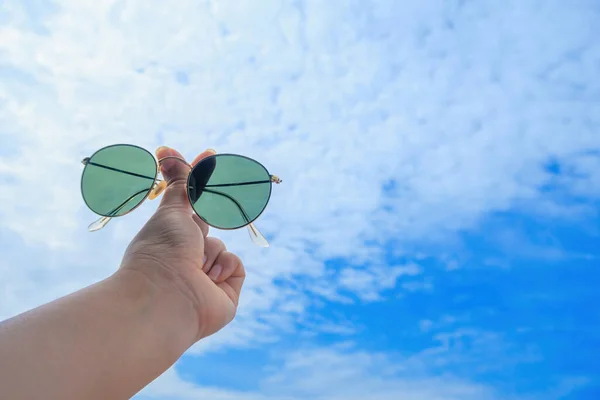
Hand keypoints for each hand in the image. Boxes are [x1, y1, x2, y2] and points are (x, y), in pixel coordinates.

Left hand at [119, 146, 245, 341]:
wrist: (166, 299)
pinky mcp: (225, 294)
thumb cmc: (161, 253)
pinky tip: (208, 281)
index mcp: (171, 237)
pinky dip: (224, 269)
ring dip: (210, 254)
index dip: (199, 180)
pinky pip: (235, 266)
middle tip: (193, 234)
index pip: (190, 203)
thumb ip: (178, 180)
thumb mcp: (172, 210)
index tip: (210, 154)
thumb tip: (165, 148)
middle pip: (209, 226)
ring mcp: (206, 276)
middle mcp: (187, 257)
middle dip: (205, 226)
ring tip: (193, 270)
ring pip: (222, 248)